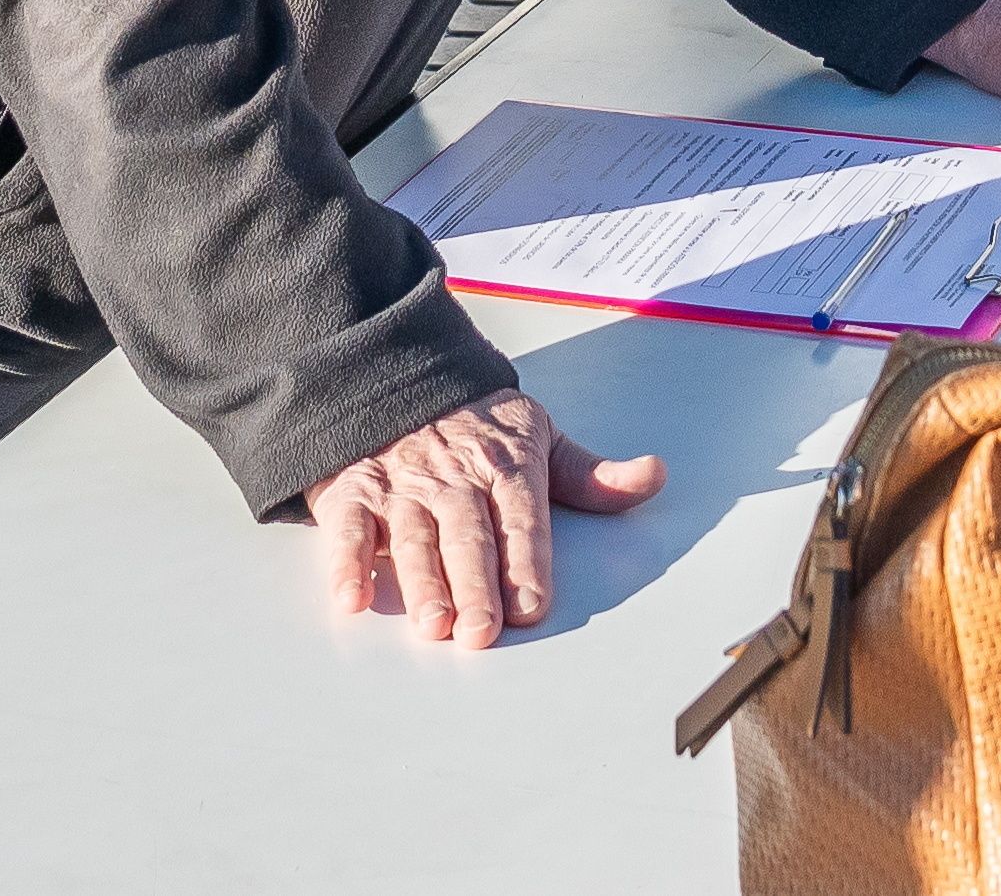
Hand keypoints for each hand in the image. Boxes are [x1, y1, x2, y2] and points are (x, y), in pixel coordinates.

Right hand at [303, 389, 660, 647]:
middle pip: (466, 535)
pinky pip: (346, 527)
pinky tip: (352, 596)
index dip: (526, 562)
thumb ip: (590, 474)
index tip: (532, 604)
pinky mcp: (351, 489)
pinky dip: (346, 562)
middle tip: (482, 631)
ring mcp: (399, 484)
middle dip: (475, 583)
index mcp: (504, 465)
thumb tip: (654, 477)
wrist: (392, 368)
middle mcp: (452, 478)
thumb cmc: (473, 420)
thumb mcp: (537, 434)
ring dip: (422, 580)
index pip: (520, 519)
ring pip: (412, 536)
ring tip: (435, 621)